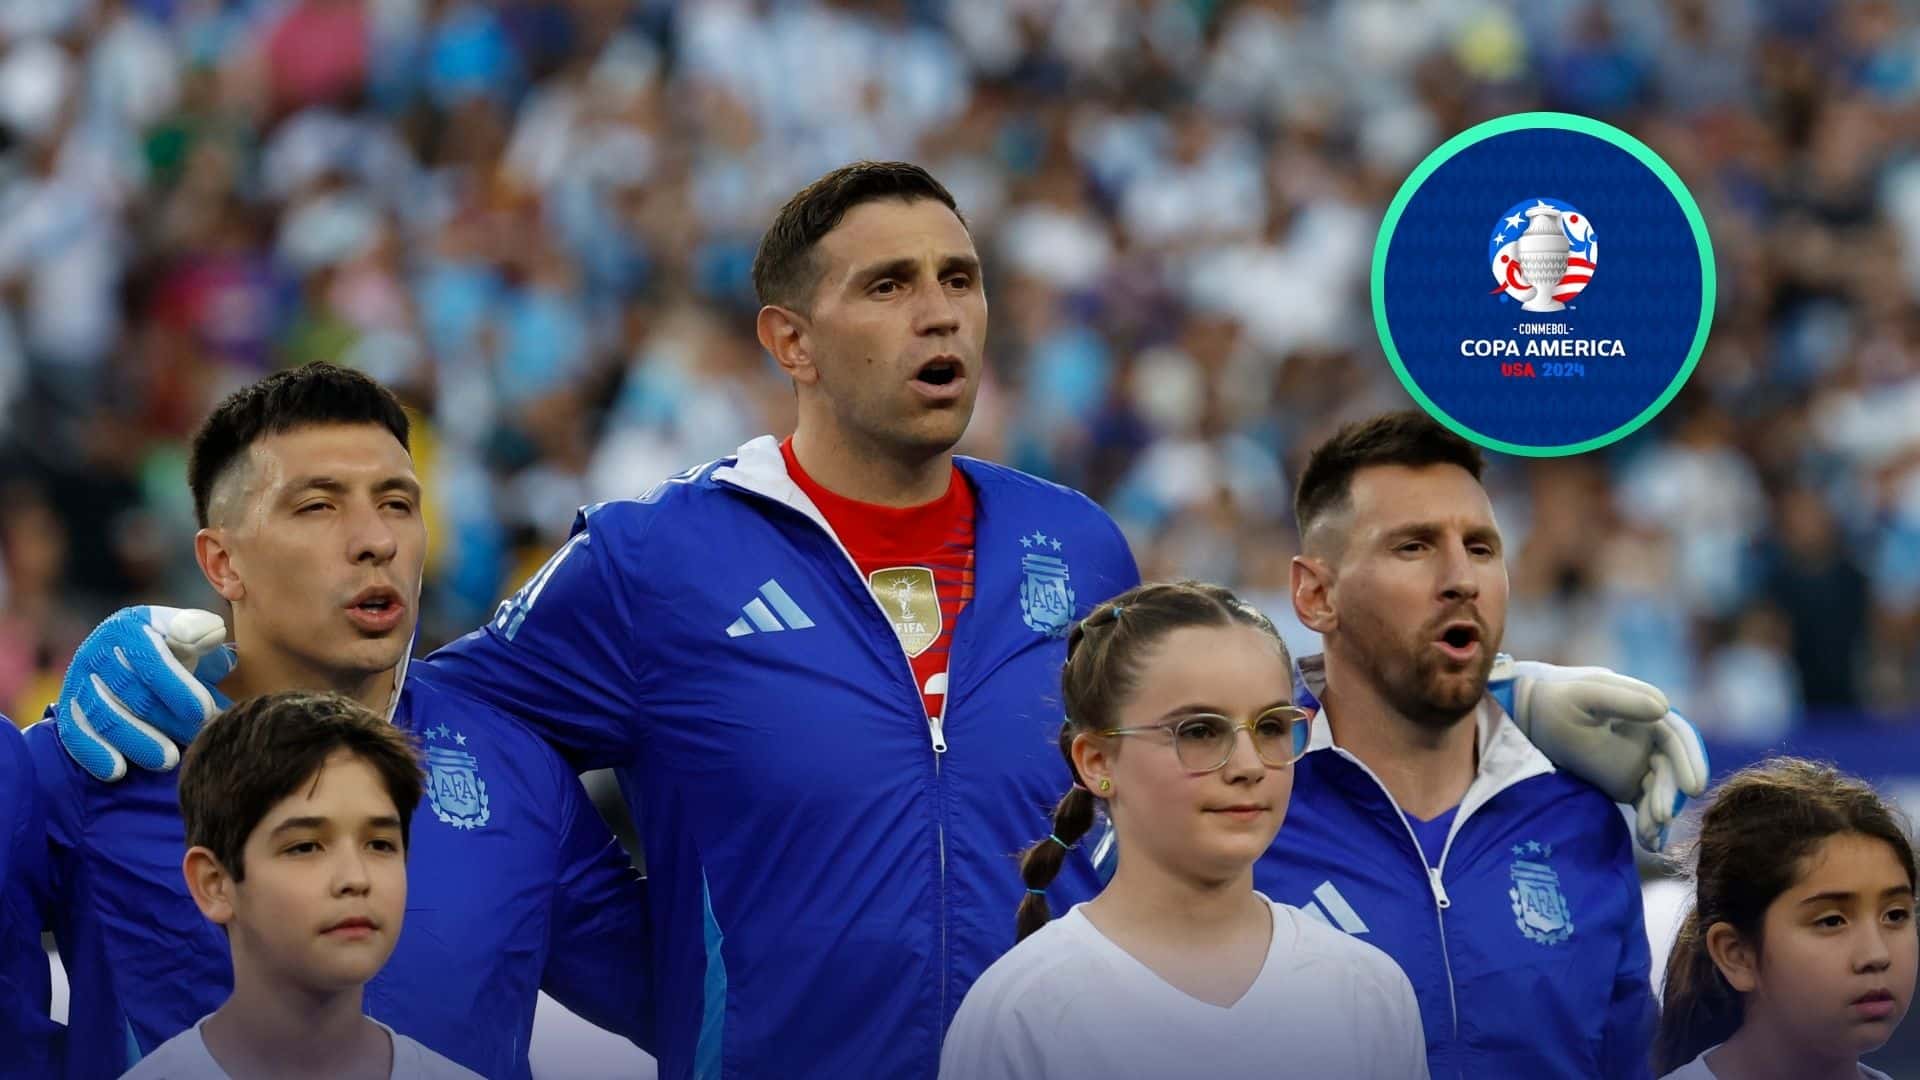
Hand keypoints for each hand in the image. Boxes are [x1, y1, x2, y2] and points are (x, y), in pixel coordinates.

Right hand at [56, 606, 235, 781]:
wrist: (131, 659)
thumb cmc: (175, 648)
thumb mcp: (190, 632)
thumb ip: (202, 631)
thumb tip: (210, 633)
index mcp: (129, 627)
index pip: (152, 659)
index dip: (178, 687)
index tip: (204, 712)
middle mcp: (97, 650)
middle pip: (130, 691)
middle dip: (166, 720)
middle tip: (196, 741)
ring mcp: (78, 680)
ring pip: (104, 715)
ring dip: (137, 741)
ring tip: (168, 761)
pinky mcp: (67, 707)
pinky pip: (74, 733)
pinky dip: (94, 753)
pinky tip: (118, 771)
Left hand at [1493, 657, 1708, 851]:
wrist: (1531, 716)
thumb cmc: (1555, 699)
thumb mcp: (1584, 694)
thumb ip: (1622, 698)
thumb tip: (1663, 709)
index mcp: (1645, 710)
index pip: (1678, 736)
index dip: (1690, 760)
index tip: (1693, 787)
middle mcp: (1649, 737)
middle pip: (1672, 768)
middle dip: (1671, 792)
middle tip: (1663, 816)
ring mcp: (1639, 761)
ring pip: (1660, 788)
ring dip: (1660, 811)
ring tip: (1650, 832)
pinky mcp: (1627, 782)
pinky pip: (1645, 802)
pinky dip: (1649, 821)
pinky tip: (1650, 842)